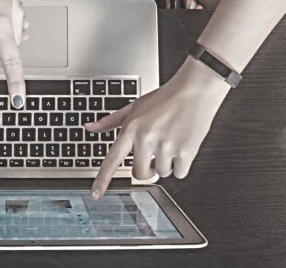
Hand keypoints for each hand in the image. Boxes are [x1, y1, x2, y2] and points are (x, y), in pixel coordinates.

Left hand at [86, 57, 231, 198]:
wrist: (195, 90)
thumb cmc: (165, 98)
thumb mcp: (134, 107)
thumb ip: (111, 121)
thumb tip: (89, 128)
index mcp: (131, 129)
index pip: (112, 159)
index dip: (103, 179)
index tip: (96, 195)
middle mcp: (146, 138)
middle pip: (139, 174)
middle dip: (147, 169)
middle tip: (154, 155)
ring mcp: (166, 146)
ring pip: (161, 173)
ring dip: (167, 164)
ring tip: (171, 141)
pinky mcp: (185, 151)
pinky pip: (179, 173)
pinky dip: (182, 165)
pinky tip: (183, 145)